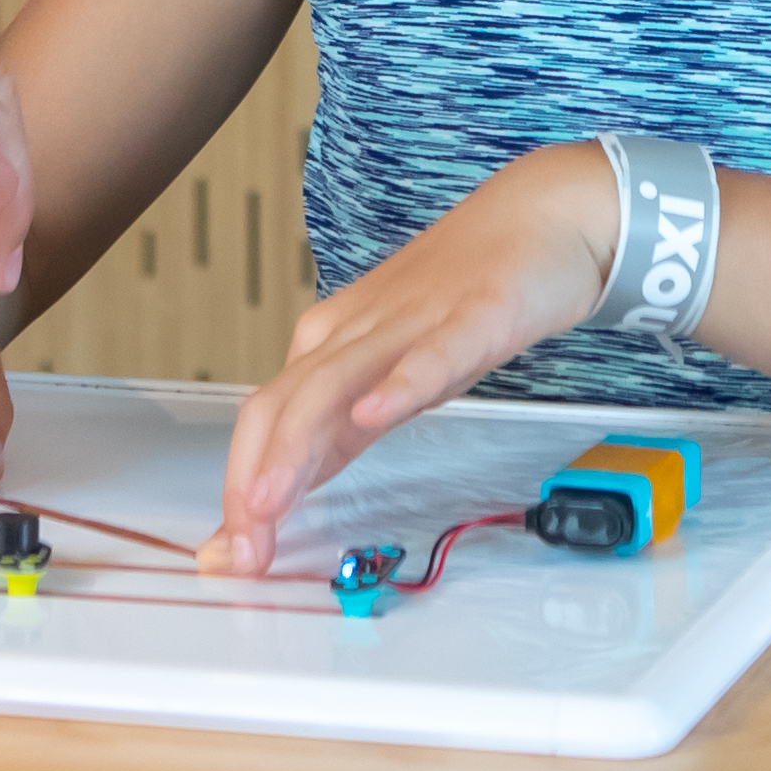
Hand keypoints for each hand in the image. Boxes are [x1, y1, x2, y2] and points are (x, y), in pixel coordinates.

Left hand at [208, 144, 619, 572]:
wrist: (542, 216)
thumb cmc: (465, 297)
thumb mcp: (388, 374)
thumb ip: (338, 431)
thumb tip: (286, 494)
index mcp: (330, 347)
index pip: (265, 420)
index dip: (239, 488)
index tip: (229, 554)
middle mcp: (356, 332)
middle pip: (282, 406)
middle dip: (252, 482)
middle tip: (242, 550)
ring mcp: (411, 322)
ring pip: (334, 385)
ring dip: (295, 449)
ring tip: (269, 504)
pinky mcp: (473, 316)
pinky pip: (430, 355)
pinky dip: (397, 387)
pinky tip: (375, 415)